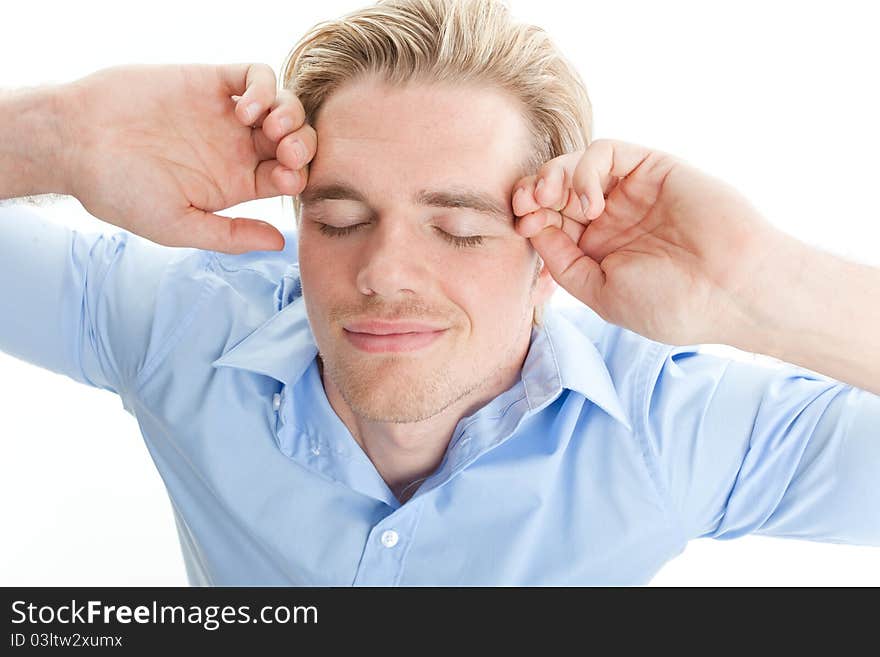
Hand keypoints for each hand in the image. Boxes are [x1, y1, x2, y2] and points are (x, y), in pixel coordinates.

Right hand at [57, 63, 314, 253]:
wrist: (75, 144)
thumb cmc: (120, 193)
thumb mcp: (178, 226)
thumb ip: (230, 235)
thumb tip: (279, 243)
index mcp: (237, 184)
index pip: (291, 178)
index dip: (301, 178)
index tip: (285, 180)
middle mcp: (238, 148)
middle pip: (297, 142)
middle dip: (305, 146)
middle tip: (287, 154)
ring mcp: (226, 113)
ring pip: (285, 106)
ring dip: (292, 115)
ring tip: (269, 128)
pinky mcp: (209, 81)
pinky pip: (255, 74)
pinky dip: (264, 87)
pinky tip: (246, 107)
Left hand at [512, 138, 787, 345]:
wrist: (733, 290)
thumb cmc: (673, 303)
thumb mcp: (602, 293)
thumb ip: (564, 262)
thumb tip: (532, 230)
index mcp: (598, 251)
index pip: (549, 222)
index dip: (527, 217)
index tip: (520, 224)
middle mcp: (612, 219)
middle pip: (554, 190)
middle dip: (531, 191)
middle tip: (524, 204)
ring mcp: (631, 192)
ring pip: (574, 166)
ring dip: (552, 176)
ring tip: (551, 199)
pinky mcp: (652, 168)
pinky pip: (605, 153)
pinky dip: (585, 170)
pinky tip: (592, 202)